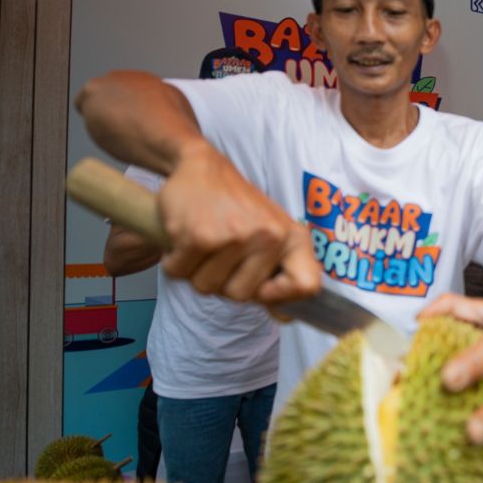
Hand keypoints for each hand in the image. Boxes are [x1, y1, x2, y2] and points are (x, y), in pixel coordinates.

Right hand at [158, 141, 320, 303]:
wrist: (201, 166)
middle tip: (222, 252)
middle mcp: (269, 236)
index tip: (262, 288)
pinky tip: (186, 236)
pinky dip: (175, 261)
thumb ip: (281, 274)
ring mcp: (234, 236)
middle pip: (240, 297)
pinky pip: (180, 273)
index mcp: (293, 238)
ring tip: (205, 241)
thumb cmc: (238, 207)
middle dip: (223, 282)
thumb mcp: (272, 234)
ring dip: (196, 271)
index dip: (281, 297)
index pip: (306, 286)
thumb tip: (286, 316)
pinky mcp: (198, 236)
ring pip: (207, 288)